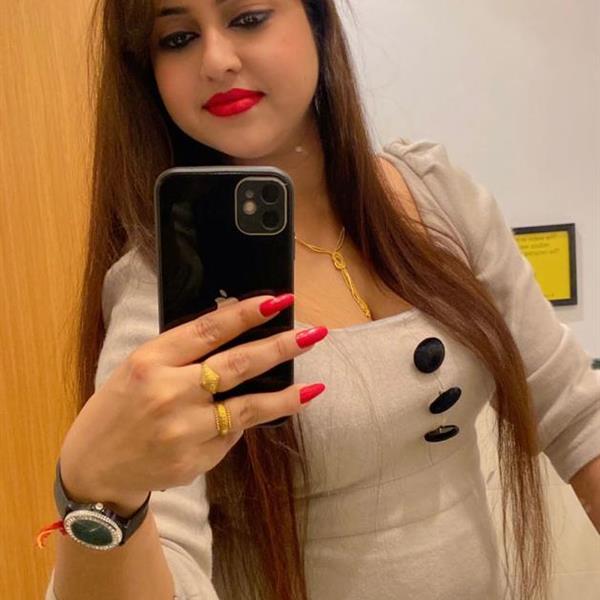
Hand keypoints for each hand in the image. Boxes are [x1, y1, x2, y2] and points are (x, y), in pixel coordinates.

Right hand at [59, 294, 326, 515]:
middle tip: (313, 335)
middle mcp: (168, 394)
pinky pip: (232, 436)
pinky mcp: (194, 461)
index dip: (246, 314)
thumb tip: (237, 337)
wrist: (95, 468)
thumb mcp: (139, 367)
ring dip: (286, 396)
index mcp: (151, 361)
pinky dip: (245, 422)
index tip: (278, 302)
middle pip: (237, 366)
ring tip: (314, 386)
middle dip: (280, 348)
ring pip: (248, 409)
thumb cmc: (118, 407)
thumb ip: (182, 354)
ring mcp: (183, 431)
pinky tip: (254, 415)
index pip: (208, 330)